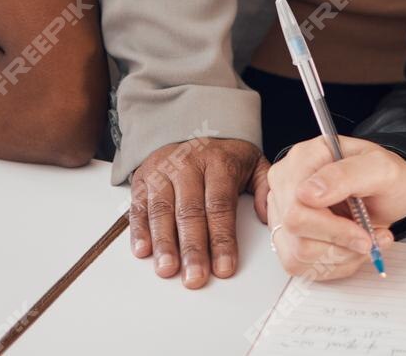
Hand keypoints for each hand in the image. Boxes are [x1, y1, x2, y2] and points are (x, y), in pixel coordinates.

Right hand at [129, 136, 268, 287]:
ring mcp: (162, 171)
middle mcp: (187, 166)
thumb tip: (267, 217)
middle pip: (190, 212)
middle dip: (193, 248)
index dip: (222, 239)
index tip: (224, 268)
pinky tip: (143, 250)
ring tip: (167, 269)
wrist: (188, 128)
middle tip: (195, 277)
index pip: (220, 206)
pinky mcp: (143, 178)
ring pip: (161, 210)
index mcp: (218, 164)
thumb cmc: (222, 157)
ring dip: (164, 243)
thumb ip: (264, 188)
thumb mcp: (251, 163)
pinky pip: (138, 205)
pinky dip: (139, 229)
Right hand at [265, 136, 405, 280]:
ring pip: (298, 253)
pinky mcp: (288, 238)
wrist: (392, 195)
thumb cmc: (386, 178)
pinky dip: (334, 264)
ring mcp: (283, 211)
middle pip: (294, 230)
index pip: (297, 205)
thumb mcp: (381, 169)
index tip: (364, 234)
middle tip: (369, 239)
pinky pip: (302, 265)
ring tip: (365, 240)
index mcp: (304, 158)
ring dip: (341, 256)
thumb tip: (308, 193)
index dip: (331, 227)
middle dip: (339, 243)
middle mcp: (287, 183)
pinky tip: (350, 249)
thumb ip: (346, 175)